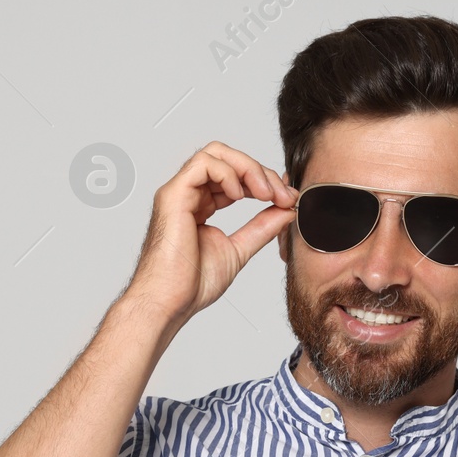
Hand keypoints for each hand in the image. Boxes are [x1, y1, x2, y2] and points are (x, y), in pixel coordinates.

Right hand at [122, 142, 294, 326]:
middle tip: (281, 194)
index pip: (234, 176)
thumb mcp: (239, 249)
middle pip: (227, 158)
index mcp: (201, 206)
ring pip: (216, 154)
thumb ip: (262, 227)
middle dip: (259, 171)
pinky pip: (203, 164)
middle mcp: (189, 194)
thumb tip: (286, 210)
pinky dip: (228, 173)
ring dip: (248, 168)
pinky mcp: (173, 194)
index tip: (287, 199)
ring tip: (266, 193)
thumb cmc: (191, 285)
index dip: (263, 182)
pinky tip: (241, 195)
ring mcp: (179, 192)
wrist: (170, 302)